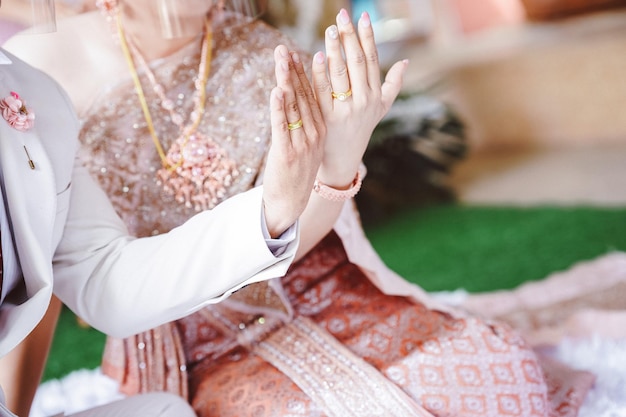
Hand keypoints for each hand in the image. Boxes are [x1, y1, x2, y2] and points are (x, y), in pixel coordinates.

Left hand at [262, 45, 326, 237]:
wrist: (290, 203)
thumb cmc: (294, 173)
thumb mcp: (304, 145)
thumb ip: (300, 123)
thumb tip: (292, 99)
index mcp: (320, 130)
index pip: (310, 96)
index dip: (301, 74)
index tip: (293, 53)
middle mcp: (314, 134)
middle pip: (302, 97)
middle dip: (292, 71)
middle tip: (284, 49)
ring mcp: (302, 144)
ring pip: (293, 107)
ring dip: (285, 81)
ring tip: (280, 60)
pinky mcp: (287, 153)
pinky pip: (282, 126)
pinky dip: (279, 108)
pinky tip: (277, 91)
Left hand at [309, 8, 407, 187]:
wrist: (343, 158)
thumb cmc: (361, 129)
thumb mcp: (381, 109)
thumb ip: (393, 85)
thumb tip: (405, 62)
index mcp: (375, 95)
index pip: (371, 60)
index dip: (367, 37)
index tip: (362, 17)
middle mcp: (363, 101)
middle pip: (355, 62)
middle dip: (349, 37)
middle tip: (341, 17)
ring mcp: (345, 110)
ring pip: (339, 73)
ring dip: (334, 49)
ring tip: (330, 30)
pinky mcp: (326, 117)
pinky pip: (322, 91)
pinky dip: (320, 72)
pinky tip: (317, 56)